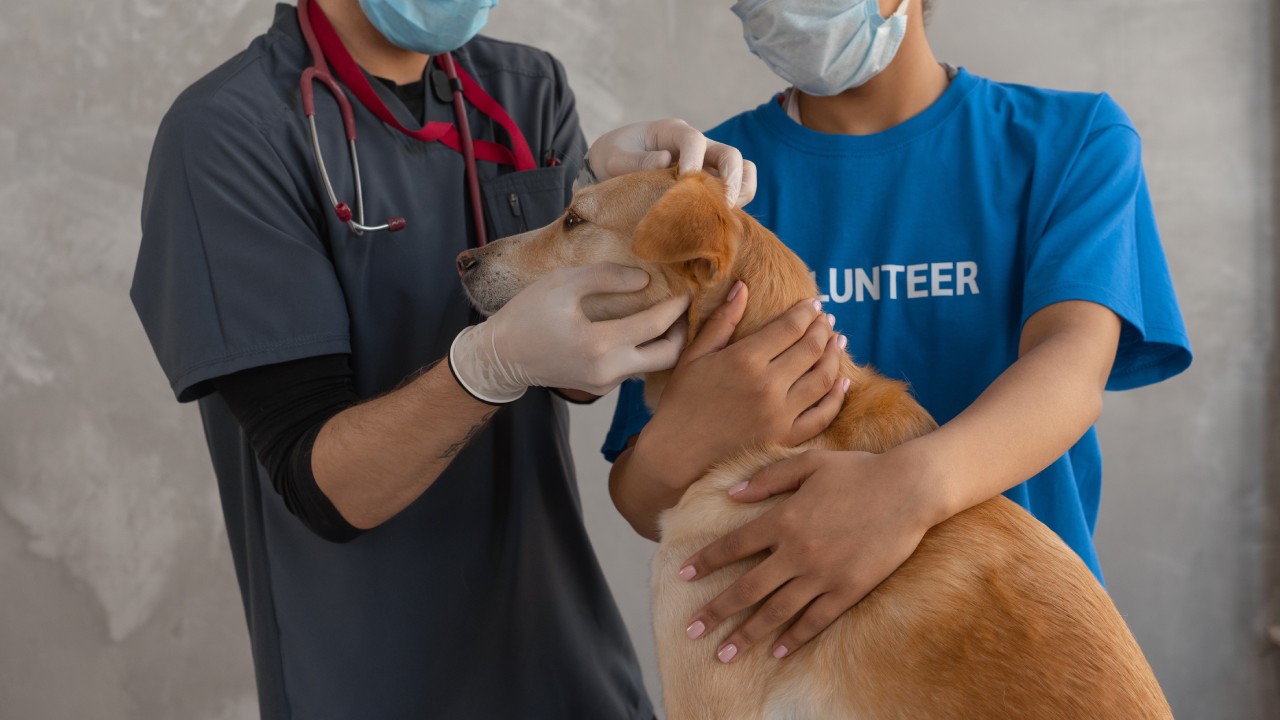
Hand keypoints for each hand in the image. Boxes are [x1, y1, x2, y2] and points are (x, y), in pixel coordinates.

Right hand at [450, 263, 688, 400]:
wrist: (500, 357)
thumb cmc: (527, 315)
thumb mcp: (563, 283)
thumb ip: (606, 277)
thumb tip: (645, 280)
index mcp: (598, 345)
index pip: (654, 325)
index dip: (676, 306)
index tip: (686, 290)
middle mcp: (607, 371)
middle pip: (667, 357)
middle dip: (681, 332)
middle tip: (682, 310)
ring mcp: (605, 384)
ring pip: (651, 366)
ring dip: (662, 342)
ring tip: (663, 316)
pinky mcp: (600, 388)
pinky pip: (632, 369)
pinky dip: (642, 350)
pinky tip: (637, 330)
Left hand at [587, 118, 757, 206]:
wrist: (613, 166)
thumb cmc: (612, 158)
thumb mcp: (612, 157)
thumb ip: (634, 160)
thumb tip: (665, 161)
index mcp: (672, 132)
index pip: (694, 140)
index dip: (693, 161)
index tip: (682, 183)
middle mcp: (697, 145)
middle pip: (730, 155)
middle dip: (731, 179)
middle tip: (720, 205)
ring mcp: (707, 164)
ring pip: (742, 170)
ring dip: (740, 191)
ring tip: (724, 213)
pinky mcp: (710, 184)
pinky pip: (737, 188)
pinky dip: (737, 203)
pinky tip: (718, 221)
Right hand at [635, 281, 847, 491]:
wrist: (677, 453)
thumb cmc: (681, 401)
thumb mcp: (695, 355)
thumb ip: (722, 320)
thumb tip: (742, 286)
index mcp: (745, 360)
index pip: (790, 327)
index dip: (806, 312)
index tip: (813, 304)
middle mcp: (768, 385)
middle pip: (811, 349)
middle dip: (823, 329)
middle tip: (826, 320)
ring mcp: (780, 414)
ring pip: (823, 378)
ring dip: (834, 356)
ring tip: (837, 342)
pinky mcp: (786, 438)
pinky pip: (823, 415)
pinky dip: (837, 396)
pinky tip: (843, 382)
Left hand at [678, 448, 940, 662]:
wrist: (909, 488)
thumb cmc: (858, 470)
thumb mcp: (808, 464)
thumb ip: (767, 478)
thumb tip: (731, 493)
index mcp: (782, 519)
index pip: (733, 546)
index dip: (705, 561)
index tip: (683, 575)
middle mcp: (796, 552)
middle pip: (746, 589)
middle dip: (715, 613)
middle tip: (691, 631)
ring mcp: (823, 575)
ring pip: (776, 612)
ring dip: (747, 635)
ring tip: (725, 654)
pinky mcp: (848, 589)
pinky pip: (815, 620)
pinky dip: (794, 638)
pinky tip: (776, 651)